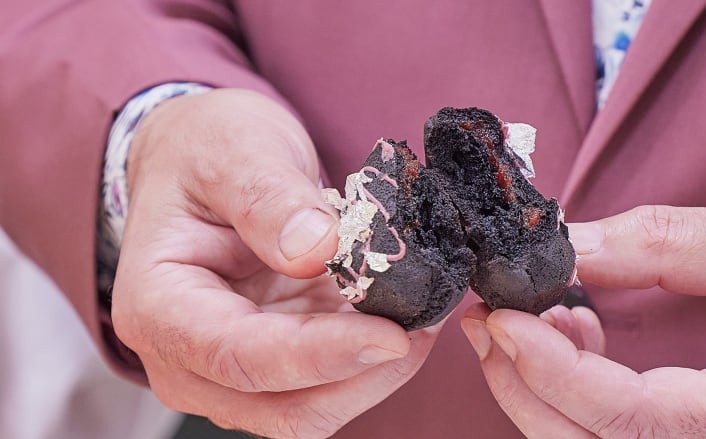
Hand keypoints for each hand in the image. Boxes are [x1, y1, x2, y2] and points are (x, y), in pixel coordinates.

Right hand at [111, 89, 440, 438]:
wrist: (202, 162)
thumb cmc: (205, 151)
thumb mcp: (232, 150)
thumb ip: (268, 198)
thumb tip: (316, 248)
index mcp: (159, 306)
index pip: (240, 356)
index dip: (322, 355)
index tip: (393, 335)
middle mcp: (188, 357)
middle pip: (283, 408)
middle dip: (363, 374)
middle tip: (424, 318)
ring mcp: (231, 369)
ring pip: (315, 409)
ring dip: (376, 373)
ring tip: (420, 310)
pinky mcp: (274, 362)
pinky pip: (331, 384)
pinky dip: (373, 361)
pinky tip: (402, 313)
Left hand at [462, 205, 705, 437]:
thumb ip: (670, 247)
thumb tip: (568, 246)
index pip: (635, 422)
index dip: (557, 373)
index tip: (503, 319)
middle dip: (523, 386)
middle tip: (488, 319)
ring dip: (543, 386)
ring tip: (535, 314)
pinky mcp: (691, 436)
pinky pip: (612, 434)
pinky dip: (574, 388)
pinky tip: (574, 331)